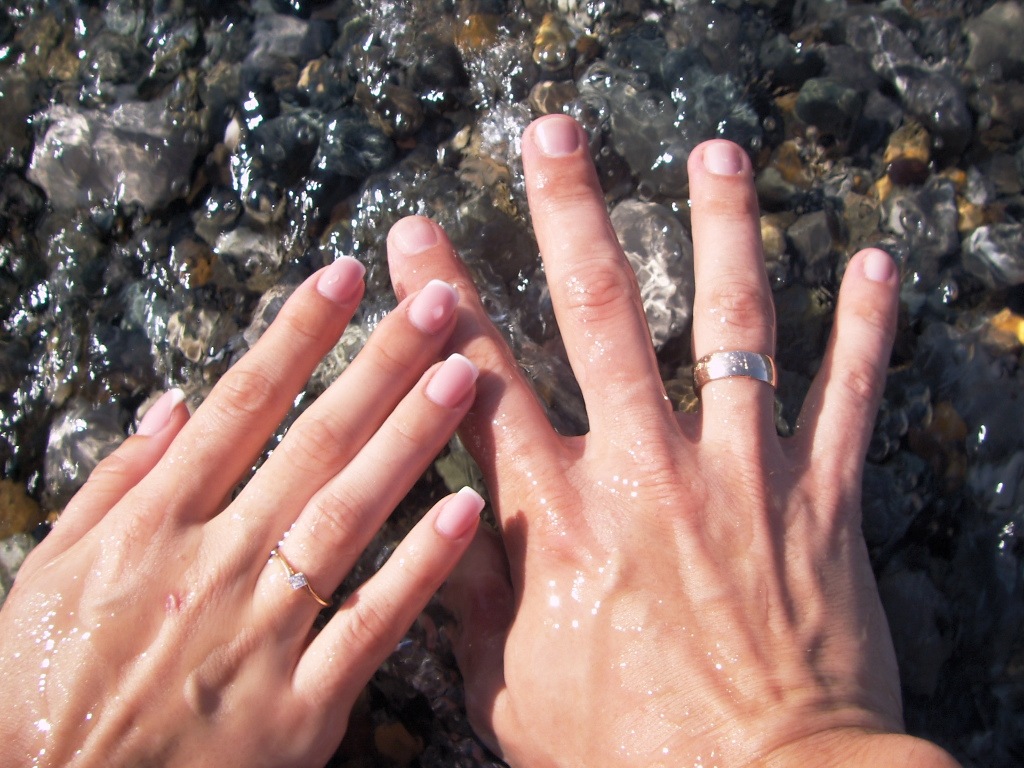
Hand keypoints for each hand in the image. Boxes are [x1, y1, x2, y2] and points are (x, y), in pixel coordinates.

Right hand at [0, 258, 482, 766]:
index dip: (295, 335)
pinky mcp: (298, 708)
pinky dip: (417, 568)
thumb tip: (175, 404)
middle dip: (378, 368)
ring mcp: (261, 635)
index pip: (240, 406)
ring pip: (348, 518)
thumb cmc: (42, 689)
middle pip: (312, 445)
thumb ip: (115, 484)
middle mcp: (214, 564)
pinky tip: (466, 512)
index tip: (343, 277)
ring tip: (464, 378)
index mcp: (153, 526)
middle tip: (437, 305)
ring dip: (409, 443)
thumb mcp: (49, 574)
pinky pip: (368, 626)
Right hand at [387, 115, 959, 766]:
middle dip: (571, 213)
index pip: (481, 383)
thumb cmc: (632, 756)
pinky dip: (865, 327)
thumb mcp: (513, 695)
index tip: (416, 234)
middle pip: (602, 315)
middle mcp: (645, 471)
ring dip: (723, 230)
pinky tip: (874, 262)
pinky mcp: (820, 499)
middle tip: (554, 137)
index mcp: (558, 521)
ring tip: (713, 155)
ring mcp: (740, 474)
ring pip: (733, 325)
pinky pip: (850, 396)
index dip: (440, 301)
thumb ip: (472, 601)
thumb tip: (438, 525)